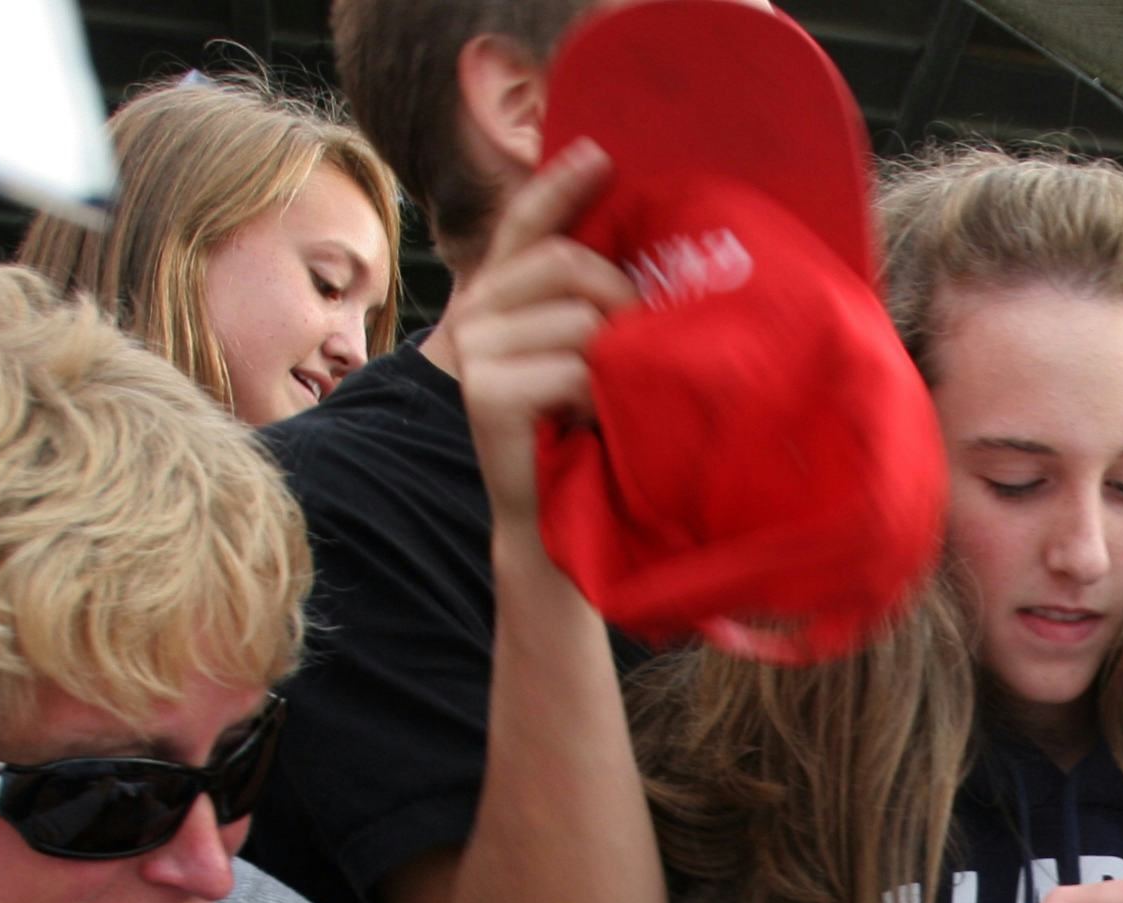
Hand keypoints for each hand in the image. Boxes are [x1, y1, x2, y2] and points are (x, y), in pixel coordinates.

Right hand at [438, 141, 632, 528]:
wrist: (553, 527)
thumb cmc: (583, 441)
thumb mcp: (590, 359)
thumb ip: (595, 307)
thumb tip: (647, 264)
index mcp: (499, 298)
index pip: (524, 224)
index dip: (560, 185)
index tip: (602, 155)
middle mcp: (475, 315)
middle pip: (565, 261)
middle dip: (622, 292)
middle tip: (646, 338)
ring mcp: (475, 352)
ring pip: (578, 316)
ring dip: (617, 356)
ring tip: (613, 396)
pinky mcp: (486, 393)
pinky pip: (574, 366)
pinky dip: (601, 394)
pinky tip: (595, 420)